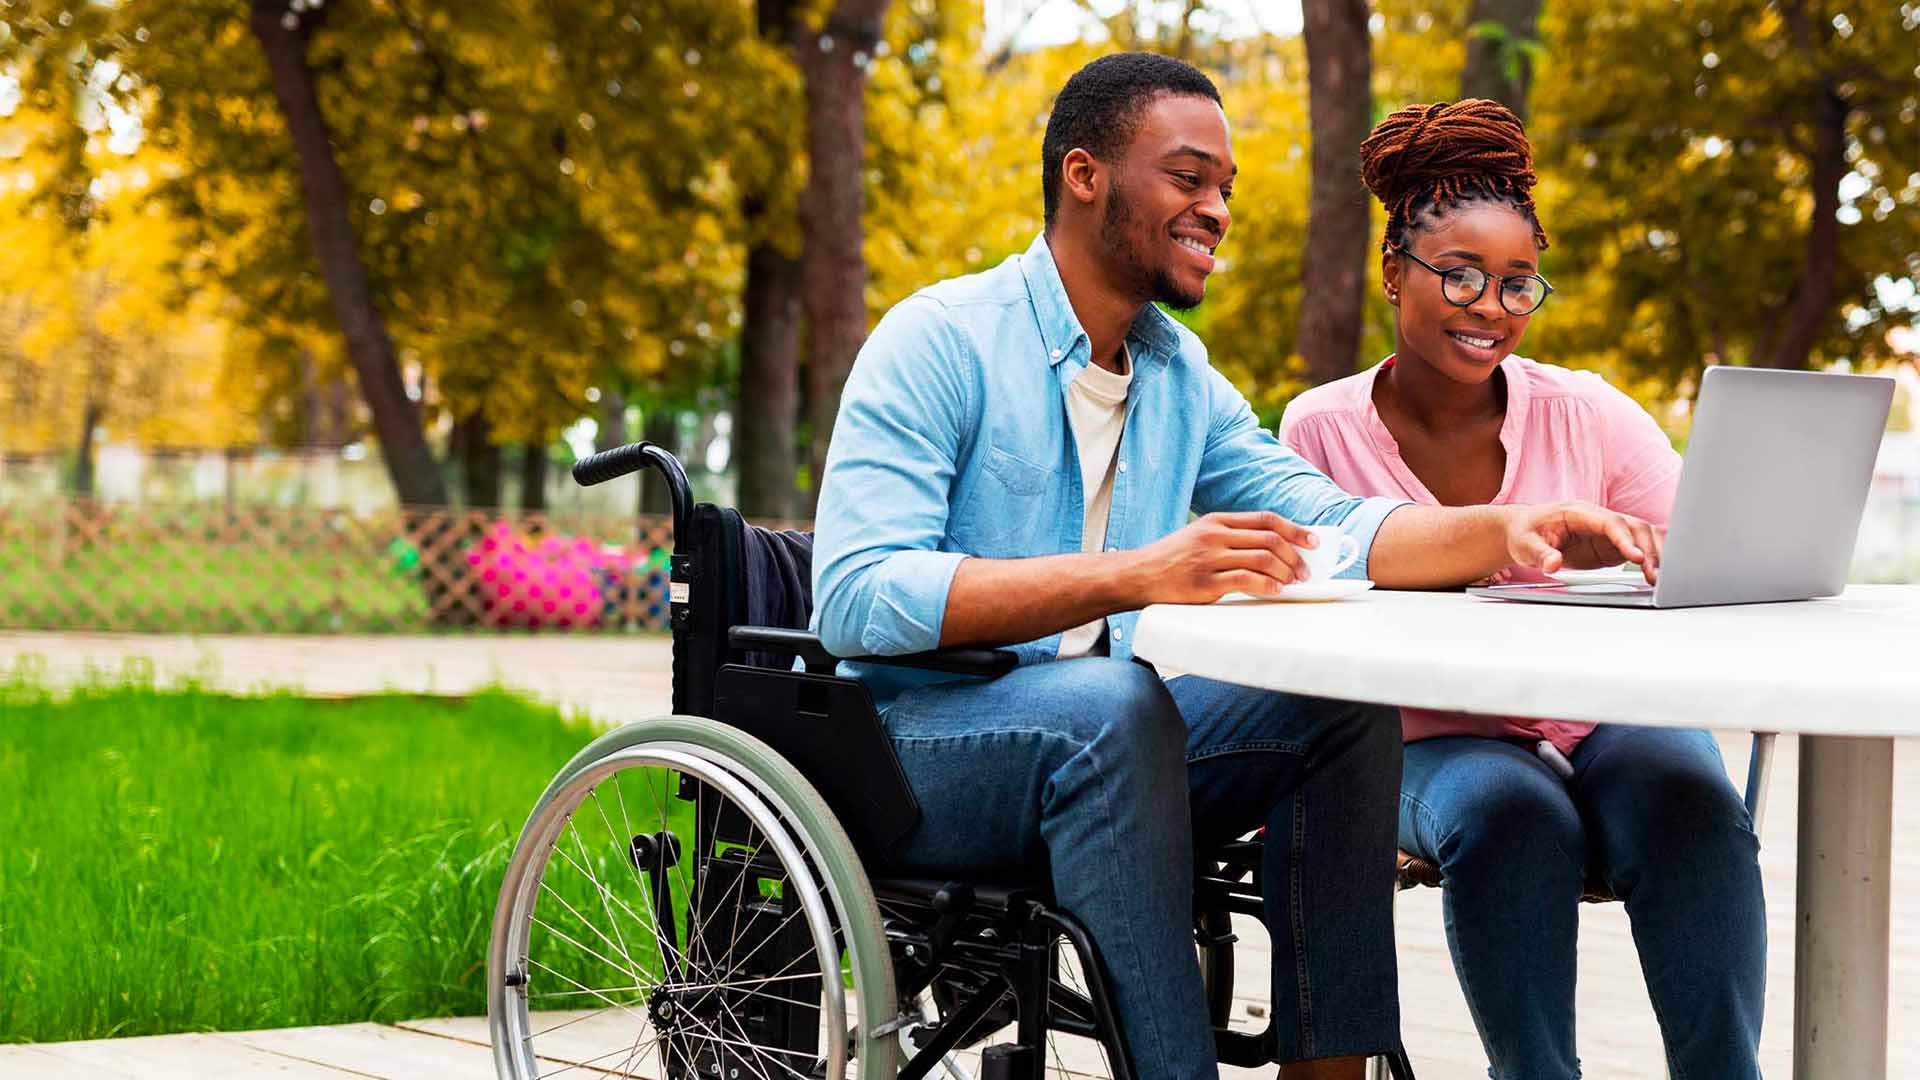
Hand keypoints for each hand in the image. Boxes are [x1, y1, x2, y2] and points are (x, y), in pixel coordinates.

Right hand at [1128, 511, 1314, 603]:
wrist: (1138, 575)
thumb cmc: (1171, 559)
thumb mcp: (1199, 536)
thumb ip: (1229, 538)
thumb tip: (1269, 549)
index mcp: (1217, 521)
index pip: (1265, 519)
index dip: (1294, 529)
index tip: (1312, 541)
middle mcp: (1216, 535)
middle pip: (1269, 539)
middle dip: (1295, 555)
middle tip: (1305, 571)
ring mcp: (1210, 558)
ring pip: (1262, 558)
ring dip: (1285, 571)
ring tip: (1294, 582)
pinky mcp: (1205, 582)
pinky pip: (1246, 580)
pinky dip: (1267, 585)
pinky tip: (1276, 590)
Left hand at [1503, 502, 1663, 582]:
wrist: (1523, 531)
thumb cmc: (1525, 533)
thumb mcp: (1525, 545)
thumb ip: (1541, 554)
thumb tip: (1553, 564)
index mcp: (1579, 512)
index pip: (1610, 522)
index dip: (1625, 539)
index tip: (1636, 557)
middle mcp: (1599, 518)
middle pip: (1634, 527)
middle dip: (1647, 549)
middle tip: (1653, 575)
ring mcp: (1609, 531)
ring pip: (1643, 535)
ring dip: (1656, 553)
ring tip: (1660, 578)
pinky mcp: (1613, 545)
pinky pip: (1640, 547)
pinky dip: (1653, 557)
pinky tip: (1661, 572)